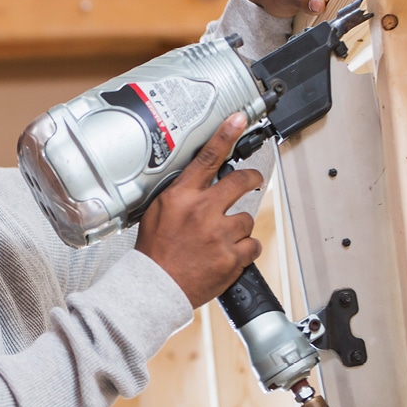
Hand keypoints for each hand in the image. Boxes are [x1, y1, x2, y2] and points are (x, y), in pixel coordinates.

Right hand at [134, 113, 263, 306]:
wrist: (155, 288)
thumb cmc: (154, 253)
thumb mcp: (157, 213)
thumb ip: (179, 195)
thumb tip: (196, 183)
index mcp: (181, 197)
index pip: (207, 158)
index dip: (226, 134)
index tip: (240, 119)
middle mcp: (203, 211)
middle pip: (240, 182)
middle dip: (251, 179)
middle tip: (252, 181)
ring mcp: (220, 235)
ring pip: (246, 219)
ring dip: (238, 228)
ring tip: (221, 239)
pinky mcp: (232, 257)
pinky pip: (252, 246)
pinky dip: (244, 251)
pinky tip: (229, 255)